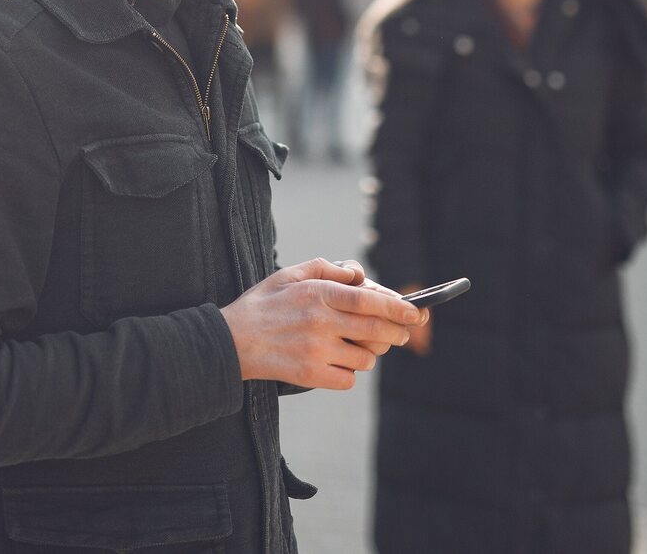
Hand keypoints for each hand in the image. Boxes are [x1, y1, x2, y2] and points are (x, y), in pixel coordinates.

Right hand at [221, 258, 426, 389]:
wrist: (230, 341)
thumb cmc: (263, 304)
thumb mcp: (290, 273)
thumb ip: (326, 268)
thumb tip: (358, 274)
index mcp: (318, 293)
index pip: (369, 300)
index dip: (398, 308)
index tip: (416, 312)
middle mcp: (320, 322)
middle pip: (376, 330)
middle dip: (396, 333)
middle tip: (401, 334)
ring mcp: (316, 351)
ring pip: (366, 358)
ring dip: (367, 353)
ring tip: (353, 347)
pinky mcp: (310, 376)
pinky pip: (349, 379)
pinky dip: (348, 373)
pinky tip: (335, 363)